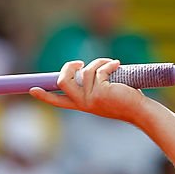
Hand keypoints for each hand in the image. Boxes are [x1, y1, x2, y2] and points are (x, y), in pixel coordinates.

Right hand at [29, 58, 146, 123]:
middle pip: (62, 82)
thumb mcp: (105, 94)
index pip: (59, 102)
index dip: (45, 96)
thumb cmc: (127, 101)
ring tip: (111, 63)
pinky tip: (117, 64)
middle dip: (68, 67)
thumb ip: (93, 85)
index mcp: (83, 105)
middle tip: (80, 63)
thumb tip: (85, 70)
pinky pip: (100, 70)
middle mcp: (84, 103)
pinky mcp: (102, 91)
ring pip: (85, 72)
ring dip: (98, 62)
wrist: (142, 111)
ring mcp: (92, 98)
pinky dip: (108, 64)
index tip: (32, 90)